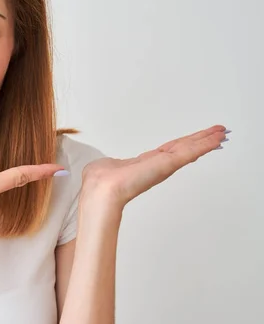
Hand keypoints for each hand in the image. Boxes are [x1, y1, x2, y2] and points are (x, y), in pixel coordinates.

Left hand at [81, 124, 229, 209]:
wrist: (104, 190)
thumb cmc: (102, 182)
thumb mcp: (107, 167)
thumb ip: (110, 166)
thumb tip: (104, 167)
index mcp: (144, 164)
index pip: (168, 151)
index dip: (183, 144)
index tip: (196, 139)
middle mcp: (156, 164)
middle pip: (183, 148)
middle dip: (200, 140)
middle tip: (219, 132)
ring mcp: (164, 165)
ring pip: (190, 149)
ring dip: (206, 140)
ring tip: (222, 133)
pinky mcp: (168, 164)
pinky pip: (190, 151)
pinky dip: (204, 144)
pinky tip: (216, 138)